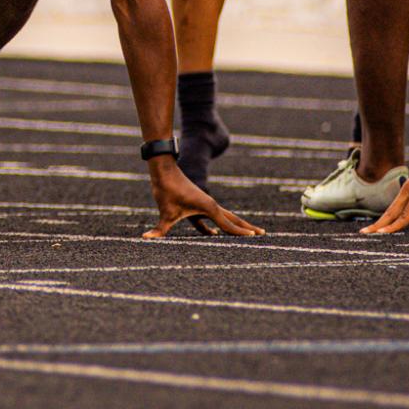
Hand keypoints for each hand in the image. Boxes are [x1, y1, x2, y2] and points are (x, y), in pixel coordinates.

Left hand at [142, 161, 263, 239]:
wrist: (164, 170)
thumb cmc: (166, 190)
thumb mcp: (164, 212)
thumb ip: (159, 229)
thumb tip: (146, 238)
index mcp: (208, 207)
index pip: (227, 224)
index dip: (240, 232)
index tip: (253, 237)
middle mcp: (211, 205)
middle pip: (233, 218)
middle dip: (246, 227)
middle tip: (263, 234)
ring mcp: (206, 204)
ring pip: (226, 216)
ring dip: (236, 224)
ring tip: (249, 233)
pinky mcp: (199, 203)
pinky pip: (213, 217)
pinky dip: (218, 225)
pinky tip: (213, 234)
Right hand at [360, 151, 408, 234]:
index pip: (403, 216)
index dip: (393, 227)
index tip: (381, 234)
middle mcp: (407, 192)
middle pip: (390, 212)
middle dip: (378, 224)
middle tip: (364, 233)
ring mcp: (405, 189)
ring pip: (391, 208)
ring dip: (382, 219)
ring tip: (372, 230)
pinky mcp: (407, 188)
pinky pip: (395, 203)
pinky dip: (389, 213)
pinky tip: (386, 219)